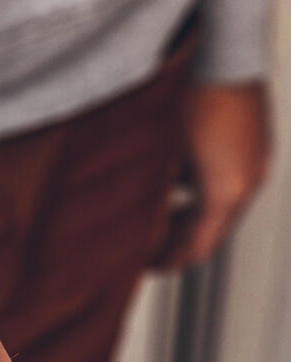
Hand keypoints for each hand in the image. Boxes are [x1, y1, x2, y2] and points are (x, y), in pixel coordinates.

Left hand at [159, 83, 269, 266]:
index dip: (171, 261)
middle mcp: (248, 182)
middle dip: (181, 243)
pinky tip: (177, 186)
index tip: (149, 267)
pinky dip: (203, 194)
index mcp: (226, 193)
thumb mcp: (164, 160)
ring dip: (191, 218)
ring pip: (222, 208)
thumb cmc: (190, 102)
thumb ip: (156, 199)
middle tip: (151, 250)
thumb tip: (143, 225)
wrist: (221, 58)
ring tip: (160, 221)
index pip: (198, 246)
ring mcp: (256, 162)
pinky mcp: (255, 145)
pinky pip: (229, 183)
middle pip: (213, 231)